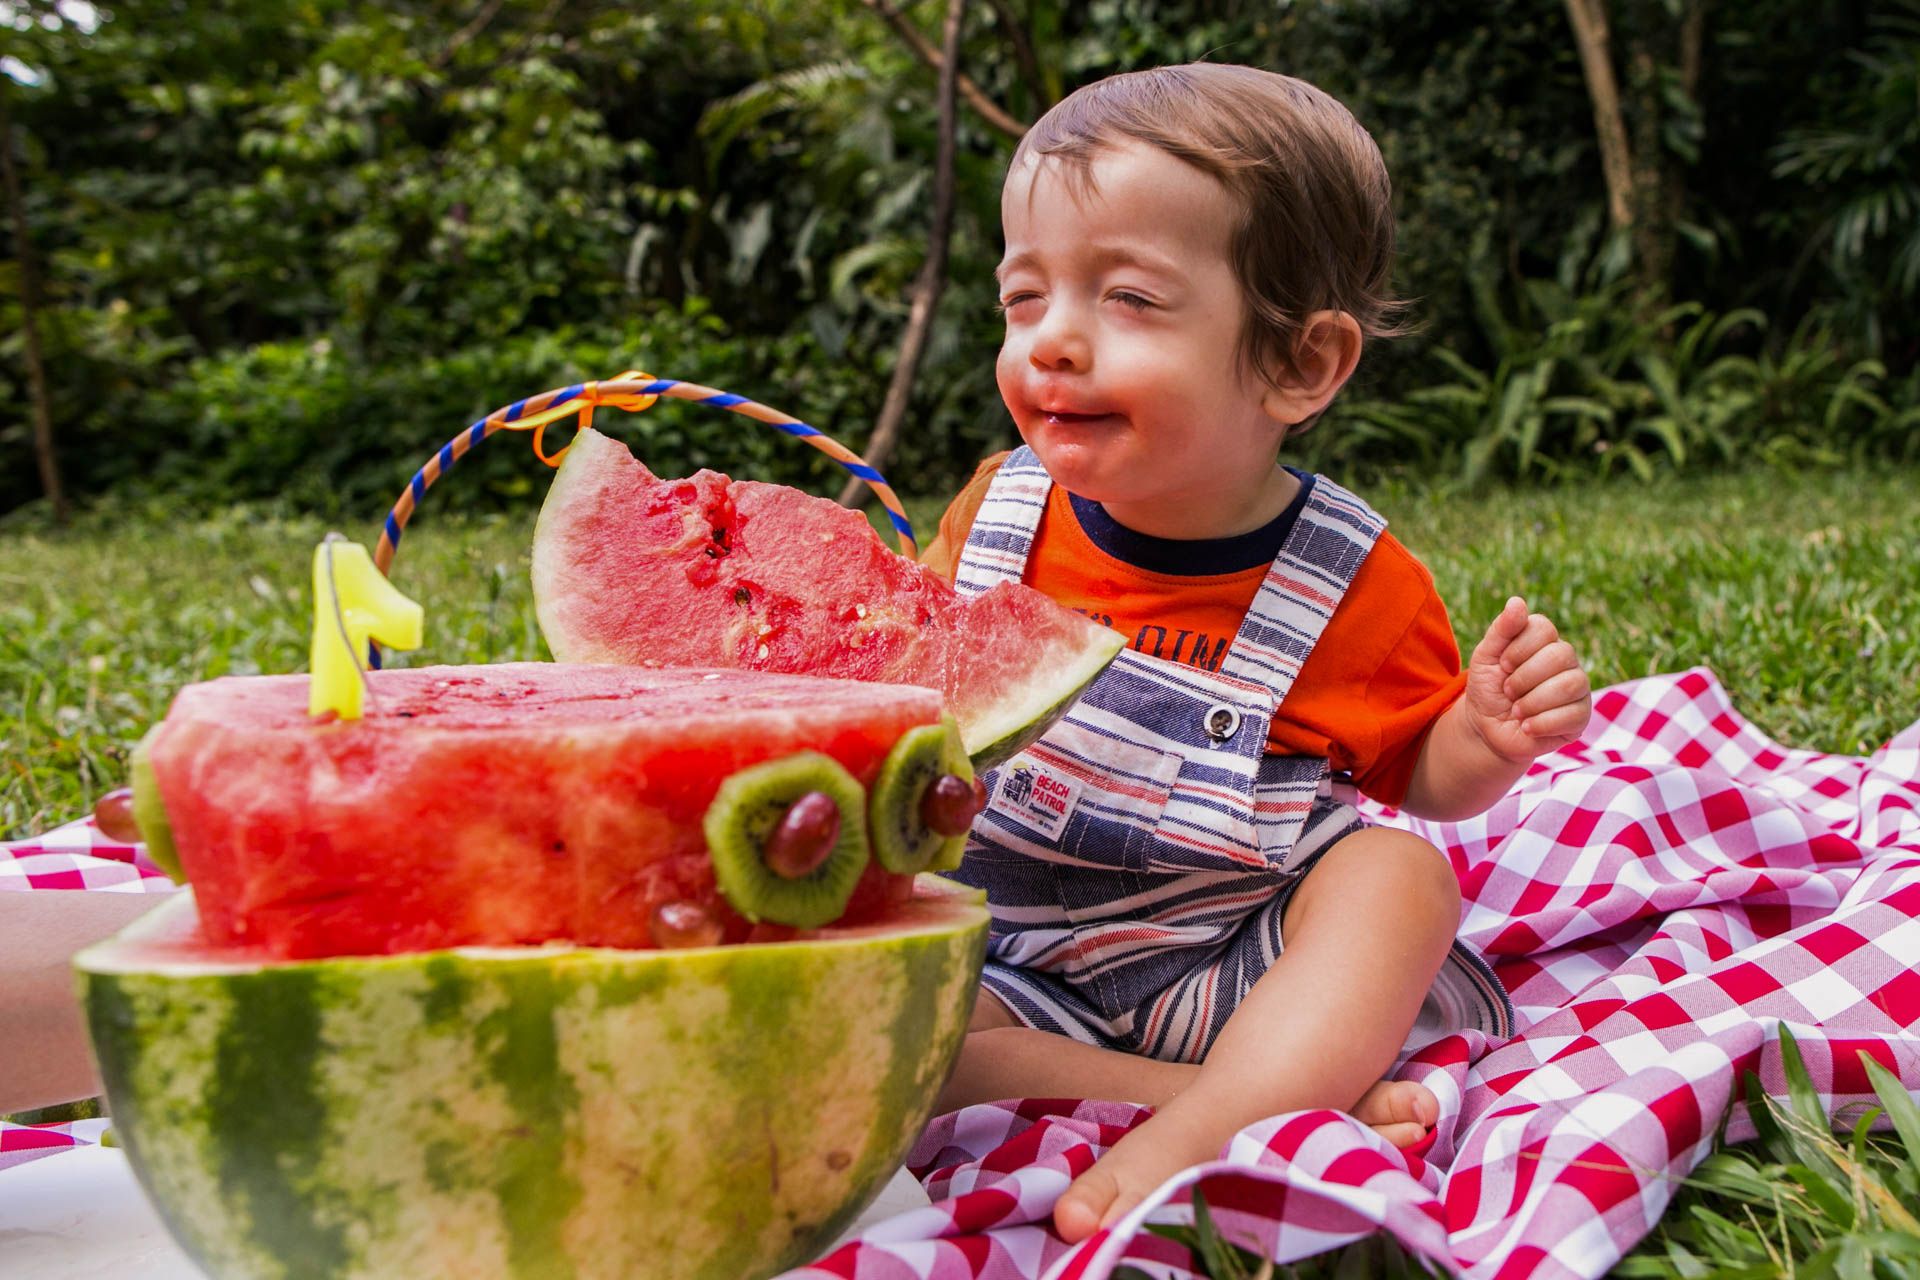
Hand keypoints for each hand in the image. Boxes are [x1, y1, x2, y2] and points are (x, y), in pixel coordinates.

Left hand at [1462, 596, 1591, 762]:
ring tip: (1516, 710)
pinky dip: (1540, 723)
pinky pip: (1572, 715)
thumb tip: (1517, 601)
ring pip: (1570, 684)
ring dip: (1532, 701)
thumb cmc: (1488, 689)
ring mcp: (1577, 688)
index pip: (1544, 628)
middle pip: (1560, 655)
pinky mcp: (1581, 717)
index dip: (1519, 647)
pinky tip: (1527, 726)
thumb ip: (1501, 630)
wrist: (1486, 730)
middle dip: (1524, 677)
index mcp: (1544, 642)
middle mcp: (1566, 661)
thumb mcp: (1485, 657)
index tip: (1502, 665)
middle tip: (1507, 691)